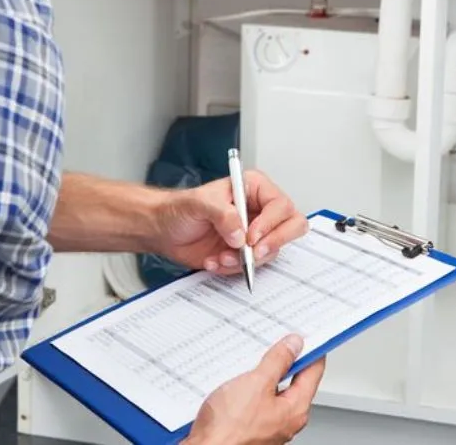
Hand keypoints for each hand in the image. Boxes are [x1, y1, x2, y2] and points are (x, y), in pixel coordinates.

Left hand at [152, 170, 306, 273]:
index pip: (280, 205)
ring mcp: (254, 233)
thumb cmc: (179, 209)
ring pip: (273, 250)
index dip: (271, 223)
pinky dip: (233, 268)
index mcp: (253, 188)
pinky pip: (253, 266)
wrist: (163, 231)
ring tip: (220, 256)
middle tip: (253, 252)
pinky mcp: (245, 253)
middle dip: (274, 242)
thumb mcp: (198, 203)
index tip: (251, 236)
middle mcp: (259, 210)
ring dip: (246, 259)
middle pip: (292, 225)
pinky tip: (214, 260)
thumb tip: (240, 233)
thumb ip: (222, 214)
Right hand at [184, 334, 325, 444]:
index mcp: (295, 409)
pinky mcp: (250, 427)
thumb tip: (294, 345)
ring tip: (251, 362)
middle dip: (286, 361)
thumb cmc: (229, 428)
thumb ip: (278, 361)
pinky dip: (251, 388)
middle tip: (276, 342)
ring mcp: (268, 426)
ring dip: (264, 375)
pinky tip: (237, 382)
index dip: (311, 350)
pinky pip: (257, 402)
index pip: (313, 372)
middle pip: (295, 382)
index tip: (304, 336)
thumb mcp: (257, 383)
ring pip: (273, 392)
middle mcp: (286, 421)